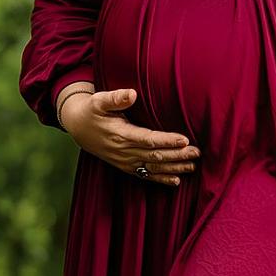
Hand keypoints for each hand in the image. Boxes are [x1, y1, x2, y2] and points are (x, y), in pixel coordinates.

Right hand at [60, 88, 200, 187]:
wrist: (78, 127)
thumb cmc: (92, 110)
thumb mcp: (99, 100)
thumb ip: (116, 97)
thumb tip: (132, 94)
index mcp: (121, 134)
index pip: (149, 139)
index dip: (167, 140)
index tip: (185, 139)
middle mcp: (124, 151)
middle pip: (155, 155)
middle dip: (177, 155)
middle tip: (197, 152)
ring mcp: (125, 161)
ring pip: (153, 167)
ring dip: (174, 168)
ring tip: (192, 165)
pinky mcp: (125, 166)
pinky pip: (145, 175)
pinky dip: (161, 179)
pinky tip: (176, 181)